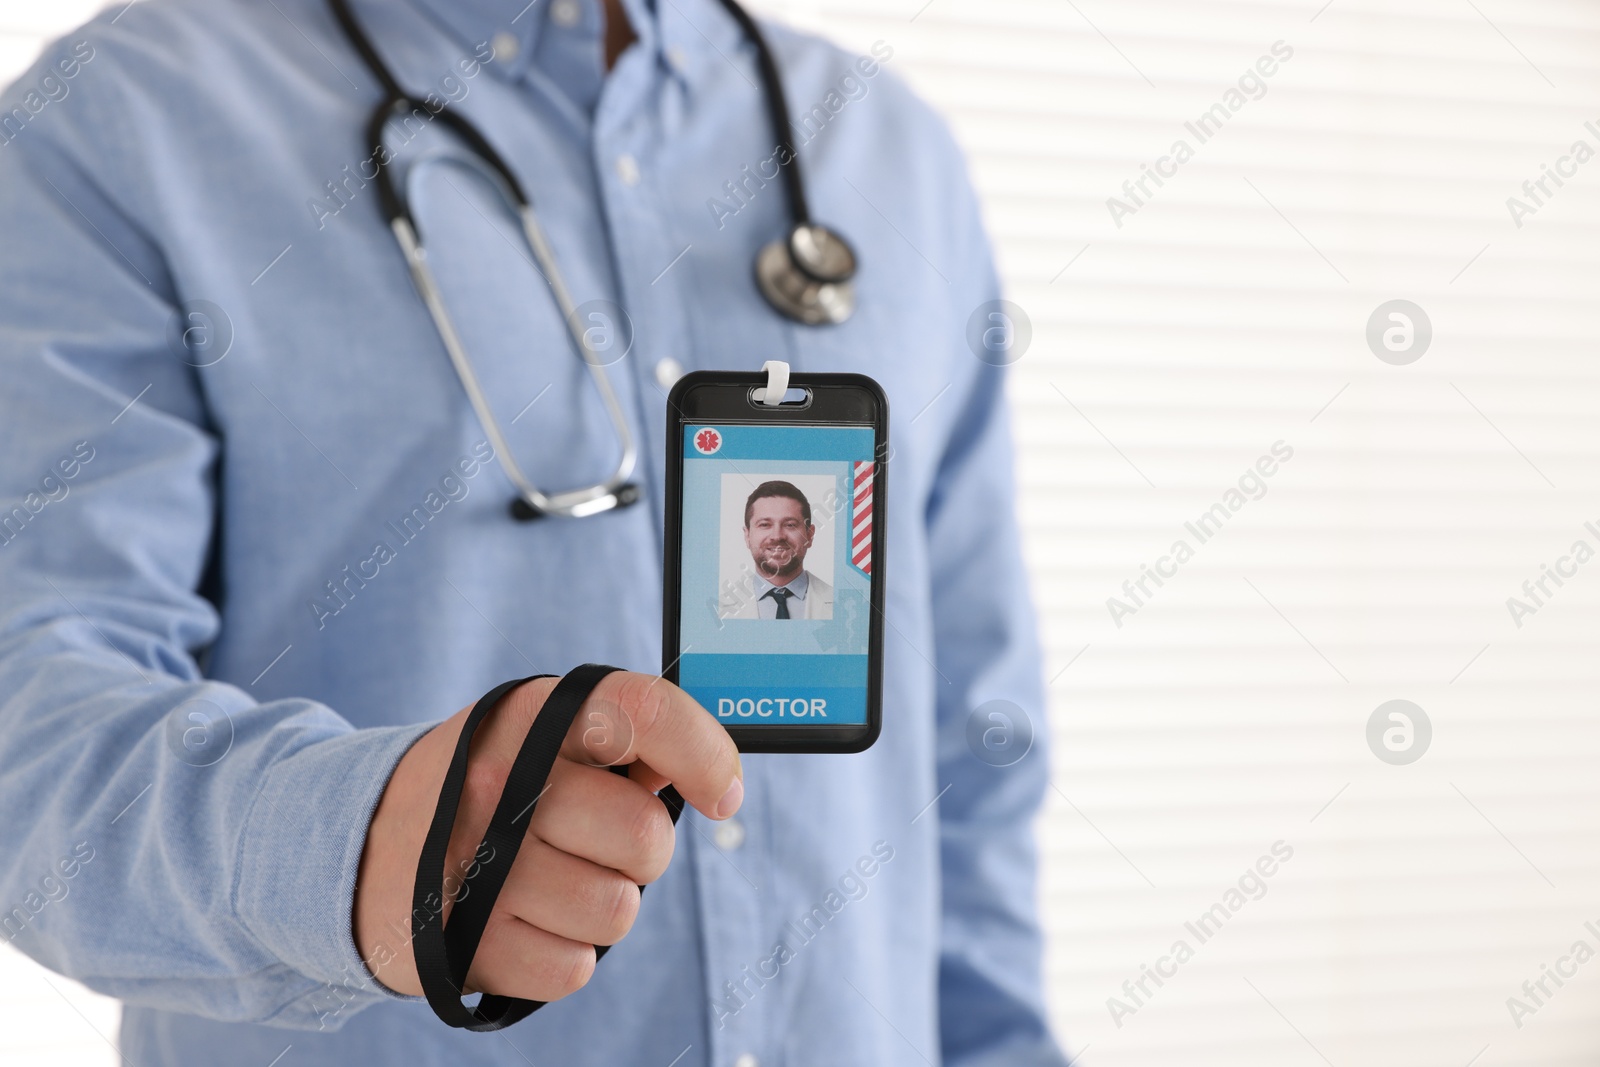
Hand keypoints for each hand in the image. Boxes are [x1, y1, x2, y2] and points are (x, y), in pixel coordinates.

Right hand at [354, 671, 742, 999]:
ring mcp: (476, 866)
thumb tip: (709, 780)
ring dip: (600, 905)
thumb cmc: (490, 789)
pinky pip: (574, 966)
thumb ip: (623, 746)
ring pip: (617, 910)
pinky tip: (523, 918)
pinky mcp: (462, 943)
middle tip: (595, 843)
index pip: (645, 713)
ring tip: (547, 880)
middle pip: (645, 836)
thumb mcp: (539, 737)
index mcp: (532, 717)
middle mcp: (502, 784)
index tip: (723, 795)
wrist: (361, 847)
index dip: (704, 753)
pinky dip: (562, 952)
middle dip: (639, 852)